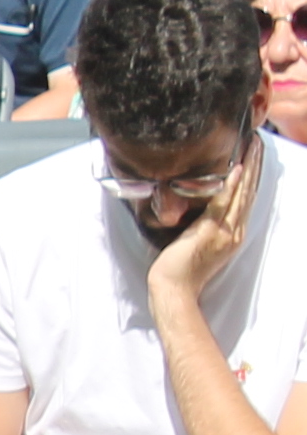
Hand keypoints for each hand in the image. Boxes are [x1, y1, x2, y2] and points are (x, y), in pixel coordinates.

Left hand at [148, 158, 257, 312]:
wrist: (175, 289)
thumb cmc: (181, 270)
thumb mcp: (202, 245)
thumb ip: (209, 228)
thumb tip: (204, 212)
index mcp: (233, 235)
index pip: (247, 200)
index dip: (252, 178)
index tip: (254, 159)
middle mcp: (234, 232)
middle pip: (249, 193)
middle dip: (255, 167)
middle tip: (258, 145)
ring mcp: (224, 232)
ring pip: (241, 194)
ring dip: (248, 169)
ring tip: (252, 148)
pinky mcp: (209, 231)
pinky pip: (222, 204)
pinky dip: (230, 186)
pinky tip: (236, 169)